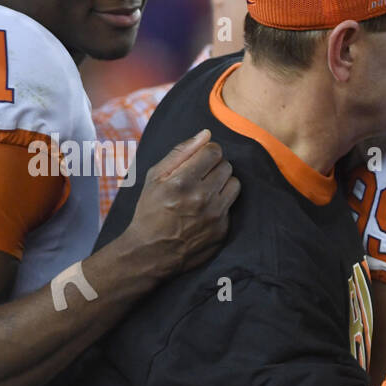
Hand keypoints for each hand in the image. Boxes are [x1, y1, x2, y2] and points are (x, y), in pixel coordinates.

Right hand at [123, 129, 240, 277]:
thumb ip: (181, 152)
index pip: (213, 151)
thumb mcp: (155, 177)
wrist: (152, 251)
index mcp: (182, 182)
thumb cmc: (150, 210)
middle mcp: (202, 198)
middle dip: (215, 167)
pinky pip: (232, 205)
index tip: (201, 158)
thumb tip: (206, 134)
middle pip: (226, 166)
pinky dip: (222, 203)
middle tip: (200, 176)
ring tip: (206, 190)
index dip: (208, 152)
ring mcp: (215, 216)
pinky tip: (206, 210)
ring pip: (235, 183)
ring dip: (223, 183)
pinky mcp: (223, 230)